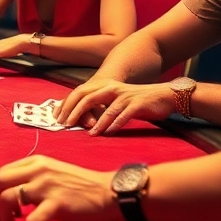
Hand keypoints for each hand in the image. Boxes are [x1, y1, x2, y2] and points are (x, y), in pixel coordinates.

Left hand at [0, 156, 119, 220]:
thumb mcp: (55, 174)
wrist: (113, 194)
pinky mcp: (57, 203)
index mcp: (36, 162)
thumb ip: (34, 180)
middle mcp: (38, 170)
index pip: (1, 173)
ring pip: (6, 200)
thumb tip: (12, 200)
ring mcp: (46, 186)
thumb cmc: (85, 188)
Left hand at [55, 78, 175, 134]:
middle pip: (88, 98)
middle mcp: (112, 89)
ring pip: (106, 109)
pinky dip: (114, 124)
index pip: (80, 93)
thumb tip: (83, 120)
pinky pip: (123, 115)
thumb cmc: (138, 101)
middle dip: (74, 111)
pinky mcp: (137, 104)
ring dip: (96, 122)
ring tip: (87, 133)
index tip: (56, 116)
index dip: (67, 103)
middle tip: (65, 124)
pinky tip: (107, 133)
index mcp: (105, 87)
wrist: (164, 96)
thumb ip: (101, 107)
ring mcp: (125, 96)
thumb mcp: (116, 101)